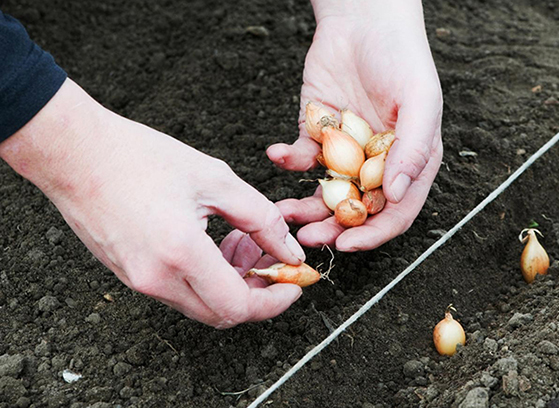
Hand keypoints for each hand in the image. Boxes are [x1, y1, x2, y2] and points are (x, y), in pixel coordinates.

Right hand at [0, 79, 305, 327]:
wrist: (74, 153)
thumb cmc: (141, 157)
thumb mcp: (215, 179)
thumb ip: (262, 218)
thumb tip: (290, 251)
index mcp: (180, 253)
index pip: (238, 307)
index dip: (274, 301)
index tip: (294, 284)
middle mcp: (155, 279)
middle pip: (221, 313)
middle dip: (256, 291)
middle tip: (268, 256)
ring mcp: (137, 281)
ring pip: (200, 302)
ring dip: (230, 282)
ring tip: (240, 239)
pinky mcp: (128, 275)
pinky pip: (178, 291)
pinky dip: (205, 277)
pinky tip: (212, 242)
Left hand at [267, 0, 442, 250]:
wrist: (362, 20)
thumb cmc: (401, 56)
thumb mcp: (420, 100)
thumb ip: (414, 149)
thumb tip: (396, 195)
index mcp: (409, 163)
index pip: (395, 212)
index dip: (372, 234)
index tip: (346, 244)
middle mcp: (377, 164)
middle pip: (356, 210)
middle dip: (332, 227)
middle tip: (308, 237)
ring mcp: (345, 151)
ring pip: (325, 192)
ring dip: (304, 206)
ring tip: (282, 212)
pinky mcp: (317, 135)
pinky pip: (301, 158)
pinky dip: (288, 160)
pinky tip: (279, 154)